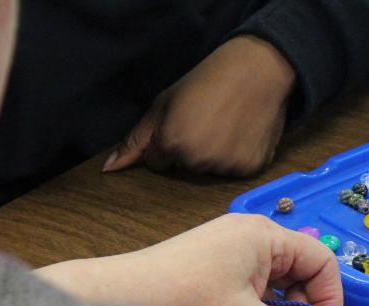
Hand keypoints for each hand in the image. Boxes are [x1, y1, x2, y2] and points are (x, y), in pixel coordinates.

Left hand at [36, 214, 342, 305]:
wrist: (117, 299)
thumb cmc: (181, 302)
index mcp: (264, 236)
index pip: (321, 260)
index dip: (330, 297)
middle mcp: (251, 234)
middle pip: (301, 268)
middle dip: (305, 304)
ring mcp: (231, 247)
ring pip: (277, 279)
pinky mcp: (214, 263)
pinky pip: (254, 282)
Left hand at [103, 35, 295, 175]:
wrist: (258, 70)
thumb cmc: (207, 81)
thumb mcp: (164, 104)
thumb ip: (136, 140)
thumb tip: (109, 169)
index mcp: (171, 143)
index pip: (157, 162)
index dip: (167, 141)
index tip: (184, 121)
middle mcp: (197, 161)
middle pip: (184, 169)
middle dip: (190, 150)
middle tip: (207, 121)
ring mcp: (226, 167)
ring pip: (209, 171)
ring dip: (214, 156)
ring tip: (227, 126)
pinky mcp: (251, 169)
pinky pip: (235, 171)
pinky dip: (238, 157)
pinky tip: (243, 134)